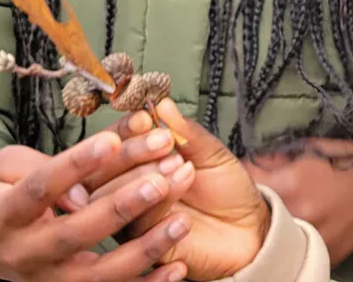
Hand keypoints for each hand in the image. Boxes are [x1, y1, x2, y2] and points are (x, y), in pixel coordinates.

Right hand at [0, 130, 191, 281]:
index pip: (41, 187)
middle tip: (159, 181)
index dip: (75, 165)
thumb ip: (38, 165)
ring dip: (145, 248)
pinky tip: (178, 266)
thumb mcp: (7, 169)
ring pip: (101, 273)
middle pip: (75, 233)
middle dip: (121, 207)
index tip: (111, 141)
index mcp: (7, 215)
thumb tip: (79, 192)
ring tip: (182, 221)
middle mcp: (29, 253)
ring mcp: (53, 280)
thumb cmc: (10, 194)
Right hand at [100, 100, 271, 280]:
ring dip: (147, 177)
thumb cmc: (226, 188)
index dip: (125, 131)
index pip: (114, 146)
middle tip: (165, 142)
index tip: (145, 119)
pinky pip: (138, 227)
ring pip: (116, 200)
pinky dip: (161, 203)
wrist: (250, 228)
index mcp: (137, 166)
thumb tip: (162, 105)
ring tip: (181, 165)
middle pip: (103, 174)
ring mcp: (134, 221)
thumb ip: (186, 132)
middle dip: (133, 153)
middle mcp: (126, 193)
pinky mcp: (144, 247)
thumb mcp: (210, 153)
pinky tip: (184, 187)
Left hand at [244, 138, 352, 267]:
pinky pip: (292, 248)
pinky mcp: (319, 256)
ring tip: (276, 212)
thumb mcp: (308, 148)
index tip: (238, 175)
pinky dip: (288, 238)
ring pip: (271, 234)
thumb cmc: (343, 161)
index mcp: (291, 184)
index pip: (246, 182)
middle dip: (253, 202)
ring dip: (268, 223)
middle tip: (257, 196)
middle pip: (255, 212)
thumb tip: (247, 163)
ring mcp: (307, 240)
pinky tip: (293, 226)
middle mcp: (296, 216)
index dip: (240, 176)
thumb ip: (275, 158)